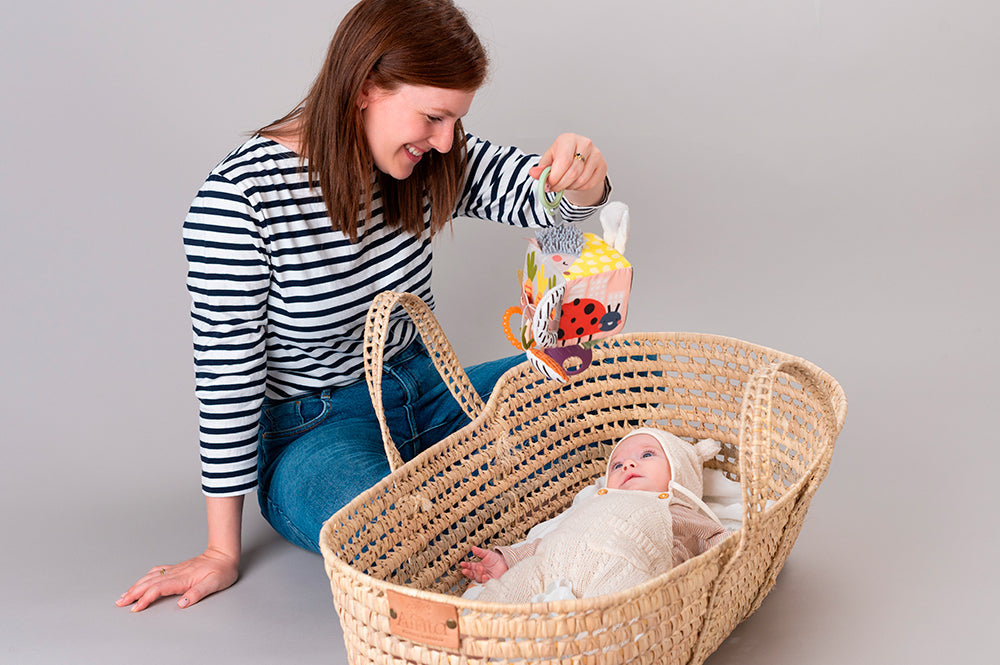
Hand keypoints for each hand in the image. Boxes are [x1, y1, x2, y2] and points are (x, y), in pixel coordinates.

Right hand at [116, 547, 238, 611]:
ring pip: (151, 577)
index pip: (158, 589)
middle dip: (133, 593)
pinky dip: (146, 577)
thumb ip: (198, 593)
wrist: (225, 555)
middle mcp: (176, 573)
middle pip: (149, 583)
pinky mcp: (177, 568)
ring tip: (124, 594)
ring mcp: (176, 569)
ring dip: (136, 585)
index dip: (145, 599)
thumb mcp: (214, 584)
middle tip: (120, 602)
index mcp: (183, 578)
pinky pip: (157, 571)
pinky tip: (141, 580)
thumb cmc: (222, 570)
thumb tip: (181, 603)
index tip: (136, 608)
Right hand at [459, 545, 508, 582]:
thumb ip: (480, 552)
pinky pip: (486, 582)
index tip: (462, 564)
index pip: (470, 567)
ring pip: (478, 578)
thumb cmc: (495, 559)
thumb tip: (473, 548)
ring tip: (480, 568)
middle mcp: (480, 573)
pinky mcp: (491, 581)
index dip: (465, 566)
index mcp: (477, 566)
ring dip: (478, 574)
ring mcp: (485, 578)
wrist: (505, 563)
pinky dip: (485, 579)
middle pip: (472, 574)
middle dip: (468, 572)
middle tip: (465, 570)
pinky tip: (485, 576)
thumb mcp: (487, 554)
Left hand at [528, 133, 607, 206]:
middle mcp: (585, 144)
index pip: (563, 161)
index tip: (548, 184)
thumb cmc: (562, 156)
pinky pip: (590, 183)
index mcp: (569, 139)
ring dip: (570, 187)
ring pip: (582, 180)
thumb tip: (533, 173)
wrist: (578, 157)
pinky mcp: (603, 165)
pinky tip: (574, 184)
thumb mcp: (549, 160)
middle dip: (561, 185)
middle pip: (573, 173)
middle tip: (554, 188)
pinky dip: (579, 188)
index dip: (555, 177)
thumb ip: (541, 168)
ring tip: (563, 184)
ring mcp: (596, 154)